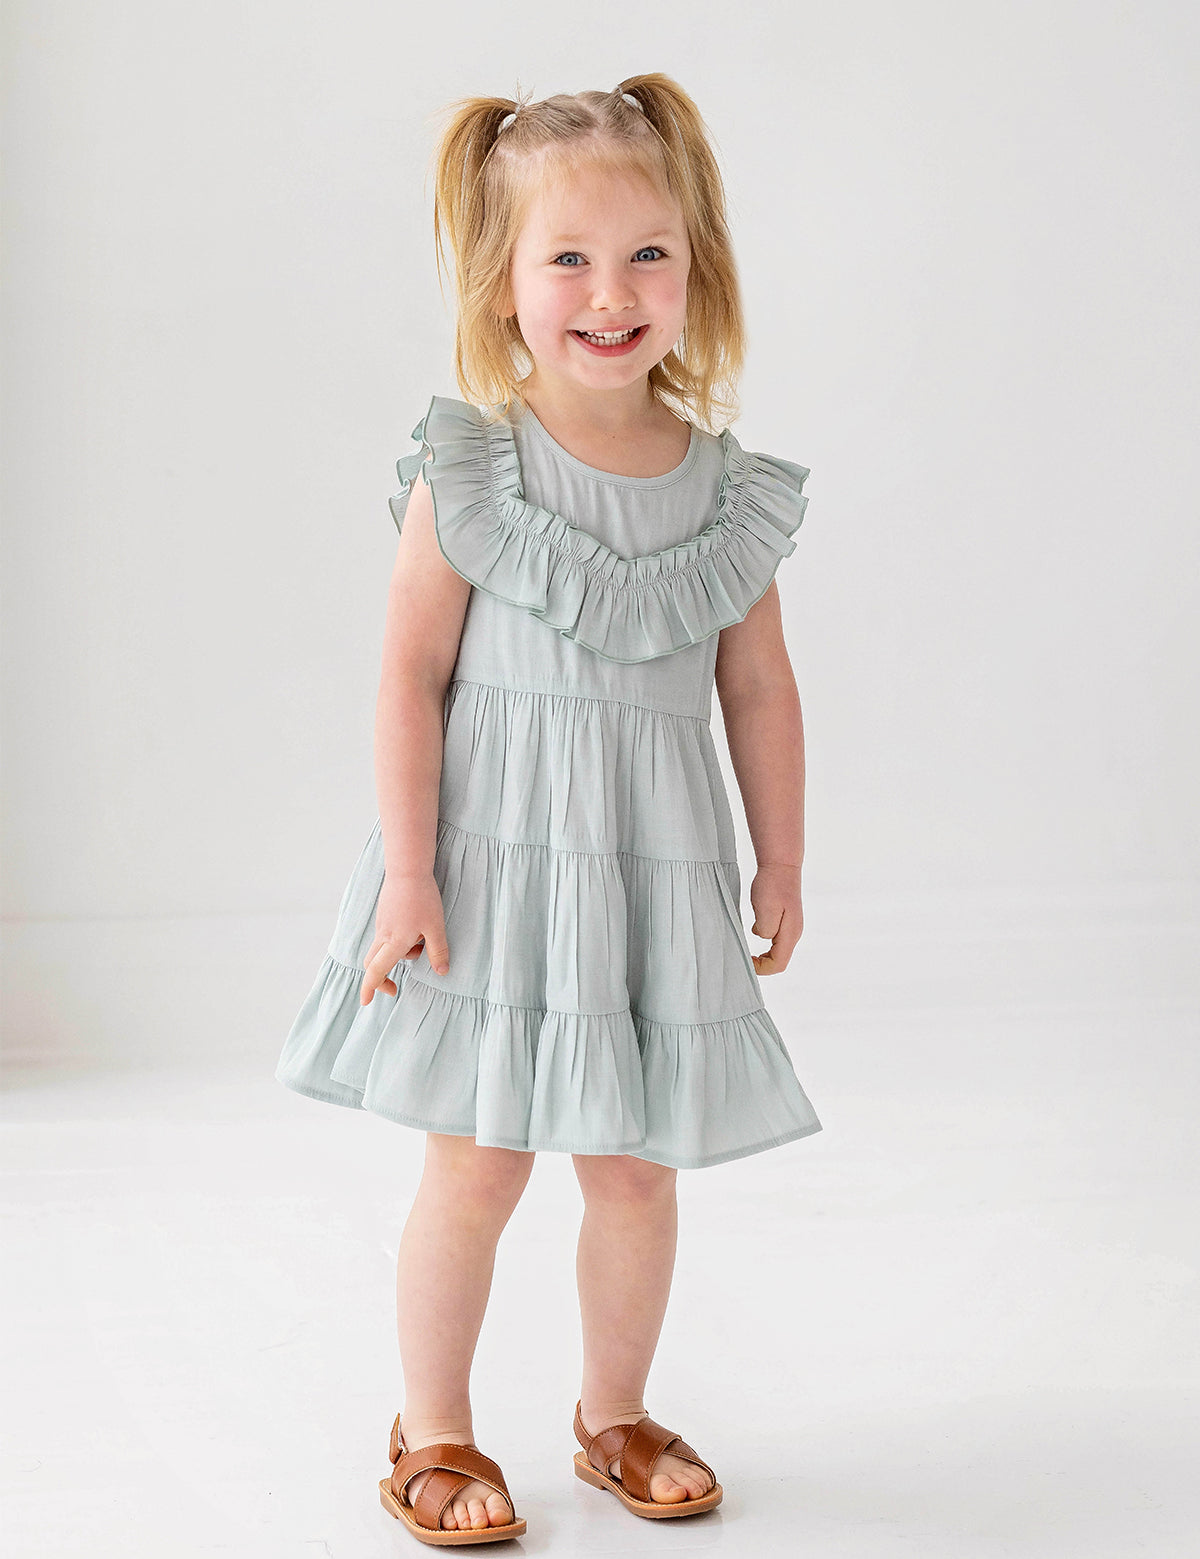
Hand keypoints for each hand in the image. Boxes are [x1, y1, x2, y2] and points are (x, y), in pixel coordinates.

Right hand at [359, 871, 450, 1004]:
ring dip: (400, 954)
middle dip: (381, 978)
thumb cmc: (423, 898)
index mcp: (394, 942)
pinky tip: (419, 925)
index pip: (376, 971)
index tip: (365, 1002)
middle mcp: (383, 935)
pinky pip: (388, 935)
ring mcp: (382, 924)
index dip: (370, 988)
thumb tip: (442, 972)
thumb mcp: (436, 927)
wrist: (408, 869)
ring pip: (385, 949)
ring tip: (423, 941)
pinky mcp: (385, 915)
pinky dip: (401, 940)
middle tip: (396, 987)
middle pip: (373, 963)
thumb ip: (438, 951)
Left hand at [747, 863, 802, 975]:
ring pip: (777, 950)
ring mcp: (791, 926)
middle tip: (744, 958)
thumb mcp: (765, 909)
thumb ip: (765, 930)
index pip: (778, 964)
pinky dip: (764, 942)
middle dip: (762, 963)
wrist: (781, 864)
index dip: (761, 968)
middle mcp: (794, 933)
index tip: (746, 961)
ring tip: (746, 948)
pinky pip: (775, 939)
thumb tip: (763, 938)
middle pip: (779, 959)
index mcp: (790, 934)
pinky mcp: (785, 919)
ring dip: (763, 954)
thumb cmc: (773, 884)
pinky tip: (753, 930)